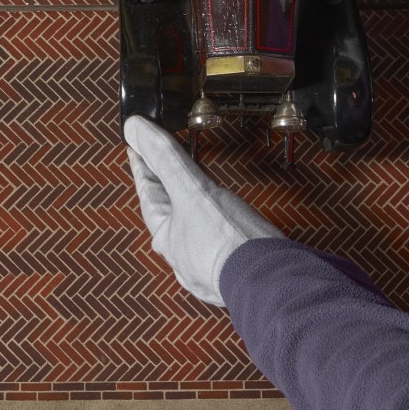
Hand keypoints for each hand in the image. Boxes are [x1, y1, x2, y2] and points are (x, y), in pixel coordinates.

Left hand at [123, 115, 279, 307]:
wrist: (274, 281)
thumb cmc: (231, 242)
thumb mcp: (191, 189)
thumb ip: (163, 157)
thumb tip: (134, 128)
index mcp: (167, 240)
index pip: (148, 196)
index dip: (143, 168)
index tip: (137, 149)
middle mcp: (183, 258)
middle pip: (167, 216)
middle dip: (164, 191)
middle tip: (160, 168)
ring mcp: (208, 269)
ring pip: (191, 233)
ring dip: (189, 211)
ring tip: (192, 193)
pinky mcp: (234, 272)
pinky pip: (215, 246)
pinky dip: (213, 229)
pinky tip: (223, 225)